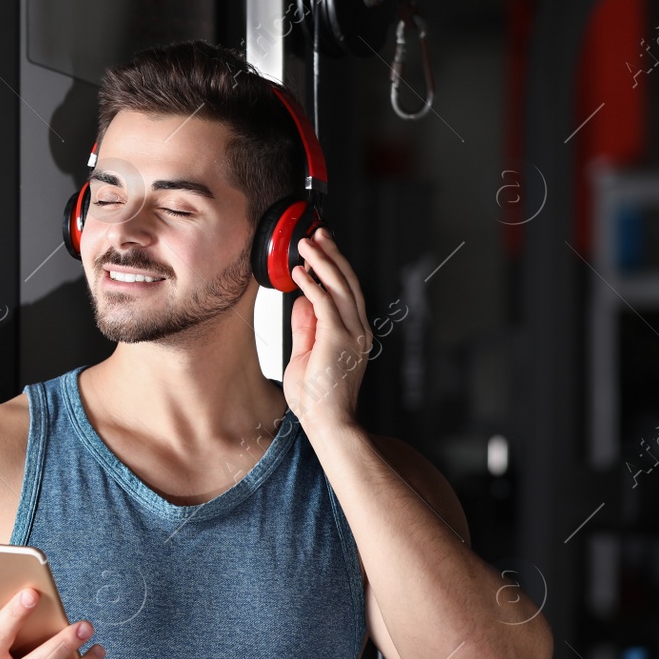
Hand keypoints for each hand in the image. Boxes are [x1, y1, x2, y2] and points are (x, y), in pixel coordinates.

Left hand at [283, 226, 368, 434]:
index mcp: (353, 334)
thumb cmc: (317, 399)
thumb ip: (306, 328)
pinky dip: (312, 284)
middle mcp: (357, 330)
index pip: (346, 292)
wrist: (328, 423)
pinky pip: (325, 302)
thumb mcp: (306, 355)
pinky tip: (300, 272)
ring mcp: (351, 333)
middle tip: (318, 234)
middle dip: (332, 255)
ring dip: (322, 261)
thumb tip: (302, 302)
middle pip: (347, 282)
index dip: (334, 268)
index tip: (320, 250)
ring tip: (307, 243)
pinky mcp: (337, 338)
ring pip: (340, 286)